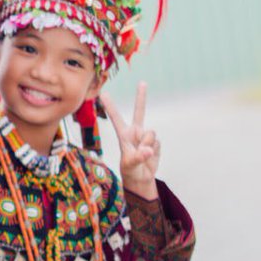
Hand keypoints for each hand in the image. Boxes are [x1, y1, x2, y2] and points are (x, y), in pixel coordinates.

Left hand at [99, 83, 159, 200]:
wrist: (141, 177)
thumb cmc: (130, 170)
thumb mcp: (129, 165)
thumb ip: (138, 157)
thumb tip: (148, 149)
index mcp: (123, 134)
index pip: (116, 118)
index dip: (110, 106)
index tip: (103, 93)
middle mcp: (135, 132)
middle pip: (139, 112)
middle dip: (141, 97)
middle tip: (143, 82)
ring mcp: (146, 136)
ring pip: (151, 134)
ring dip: (148, 144)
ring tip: (142, 154)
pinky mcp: (156, 142)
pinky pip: (157, 143)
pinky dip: (155, 150)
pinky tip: (150, 156)